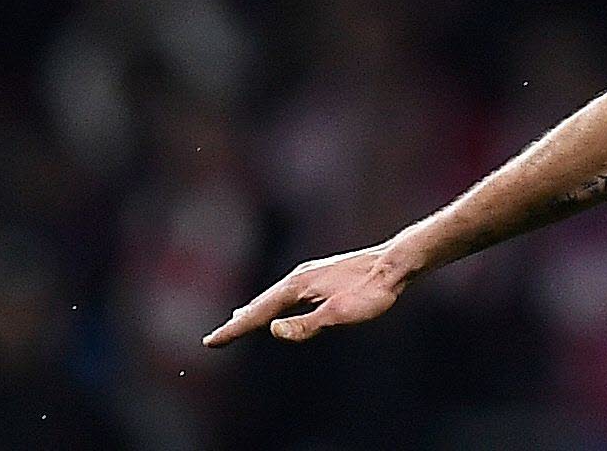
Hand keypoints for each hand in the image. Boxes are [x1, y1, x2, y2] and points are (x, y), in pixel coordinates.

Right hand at [203, 244, 414, 347]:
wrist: (396, 263)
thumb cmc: (370, 291)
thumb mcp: (339, 314)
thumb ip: (307, 324)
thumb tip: (274, 330)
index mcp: (297, 287)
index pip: (258, 314)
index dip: (234, 330)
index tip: (210, 342)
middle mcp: (298, 277)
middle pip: (261, 304)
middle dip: (239, 322)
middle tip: (216, 338)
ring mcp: (310, 275)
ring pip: (274, 297)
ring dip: (255, 310)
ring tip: (239, 320)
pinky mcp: (322, 276)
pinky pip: (288, 293)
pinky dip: (274, 302)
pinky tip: (280, 305)